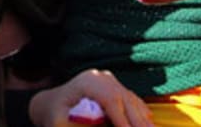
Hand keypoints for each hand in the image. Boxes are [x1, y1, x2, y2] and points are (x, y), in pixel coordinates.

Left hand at [29, 69, 153, 126]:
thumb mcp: (60, 123)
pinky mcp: (115, 88)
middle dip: (138, 121)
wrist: (51, 104)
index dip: (122, 119)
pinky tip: (149, 124)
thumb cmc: (54, 115)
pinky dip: (141, 114)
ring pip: (131, 100)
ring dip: (143, 120)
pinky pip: (132, 101)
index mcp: (88, 81)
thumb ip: (80, 124)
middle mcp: (101, 77)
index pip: (110, 99)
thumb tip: (102, 124)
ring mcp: (110, 81)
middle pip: (125, 99)